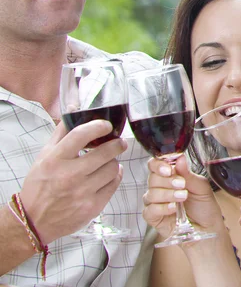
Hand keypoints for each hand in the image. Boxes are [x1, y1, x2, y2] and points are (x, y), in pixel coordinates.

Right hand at [19, 120, 126, 244]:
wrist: (35, 220)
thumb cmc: (40, 184)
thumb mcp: (45, 156)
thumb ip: (62, 132)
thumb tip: (75, 108)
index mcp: (55, 160)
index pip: (81, 135)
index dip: (98, 126)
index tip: (107, 125)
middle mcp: (69, 176)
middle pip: (106, 152)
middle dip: (116, 144)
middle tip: (118, 142)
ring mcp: (83, 192)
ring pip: (113, 168)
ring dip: (114, 162)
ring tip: (108, 161)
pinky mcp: (93, 206)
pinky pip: (114, 184)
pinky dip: (114, 176)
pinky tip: (108, 174)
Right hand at [142, 156, 223, 238]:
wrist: (208, 229)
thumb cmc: (205, 207)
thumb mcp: (202, 187)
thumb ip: (189, 174)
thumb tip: (180, 158)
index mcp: (171, 176)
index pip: (156, 165)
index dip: (159, 165)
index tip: (169, 169)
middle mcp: (161, 188)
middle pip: (152, 178)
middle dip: (168, 181)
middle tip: (181, 185)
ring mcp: (156, 203)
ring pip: (151, 193)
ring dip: (167, 194)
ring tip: (182, 197)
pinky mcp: (153, 218)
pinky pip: (149, 210)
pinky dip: (161, 208)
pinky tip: (173, 208)